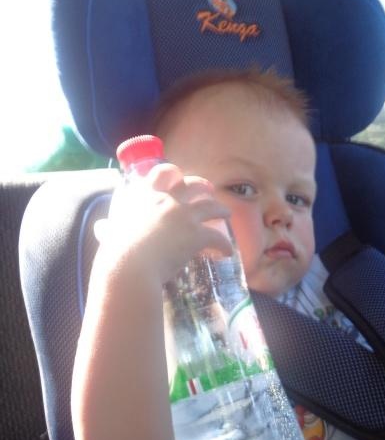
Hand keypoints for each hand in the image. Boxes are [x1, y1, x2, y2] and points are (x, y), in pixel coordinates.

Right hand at [94, 163, 232, 283]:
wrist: (130, 266)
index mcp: (145, 195)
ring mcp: (184, 215)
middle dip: (203, 186)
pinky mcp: (197, 234)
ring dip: (221, 209)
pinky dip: (225, 245)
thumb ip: (108, 227)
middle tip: (209, 191)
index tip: (178, 178)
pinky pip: (218, 237)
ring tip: (226, 214)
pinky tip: (227, 252)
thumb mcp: (109, 232)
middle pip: (193, 185)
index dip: (173, 174)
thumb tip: (101, 228)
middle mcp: (167, 199)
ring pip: (211, 206)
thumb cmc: (116, 252)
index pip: (162, 173)